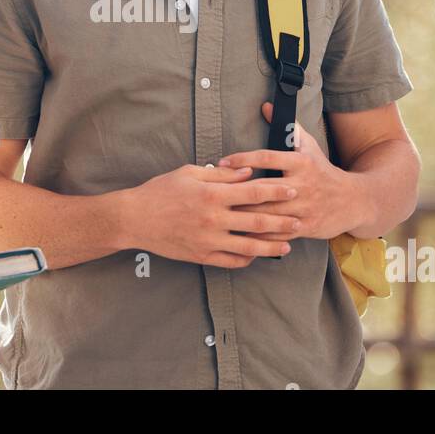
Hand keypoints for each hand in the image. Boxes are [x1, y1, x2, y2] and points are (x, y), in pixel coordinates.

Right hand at [119, 163, 300, 267]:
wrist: (134, 218)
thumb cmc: (161, 191)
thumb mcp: (190, 173)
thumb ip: (222, 174)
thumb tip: (249, 172)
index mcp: (212, 194)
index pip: (254, 192)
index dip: (276, 191)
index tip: (292, 190)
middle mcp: (214, 219)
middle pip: (258, 221)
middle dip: (283, 221)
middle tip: (300, 220)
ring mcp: (209, 240)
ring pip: (249, 246)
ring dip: (272, 246)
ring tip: (287, 245)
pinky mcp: (201, 256)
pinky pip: (231, 261)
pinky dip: (247, 259)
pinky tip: (257, 256)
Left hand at [217, 102, 365, 240]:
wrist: (353, 200)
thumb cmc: (323, 171)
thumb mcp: (309, 146)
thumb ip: (288, 127)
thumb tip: (266, 106)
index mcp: (301, 162)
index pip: (267, 157)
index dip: (243, 159)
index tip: (223, 162)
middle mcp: (303, 184)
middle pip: (264, 188)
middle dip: (238, 192)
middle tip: (213, 192)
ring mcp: (305, 207)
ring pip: (269, 213)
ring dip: (245, 215)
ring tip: (221, 214)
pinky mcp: (306, 227)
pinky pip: (278, 233)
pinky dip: (259, 235)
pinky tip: (241, 235)